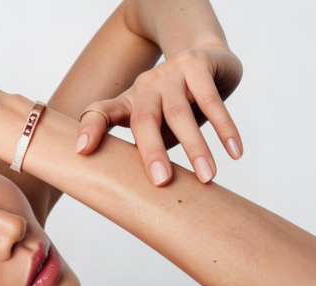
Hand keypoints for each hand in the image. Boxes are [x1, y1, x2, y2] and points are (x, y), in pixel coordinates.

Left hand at [74, 45, 243, 184]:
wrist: (208, 56)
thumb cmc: (176, 102)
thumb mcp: (155, 123)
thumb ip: (145, 152)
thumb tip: (146, 200)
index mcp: (128, 102)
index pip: (100, 113)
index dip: (90, 130)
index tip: (81, 152)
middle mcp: (145, 86)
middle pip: (144, 120)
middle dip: (152, 152)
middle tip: (162, 183)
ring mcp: (170, 72)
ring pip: (181, 113)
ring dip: (196, 147)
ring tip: (208, 177)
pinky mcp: (197, 64)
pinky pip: (212, 101)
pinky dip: (225, 128)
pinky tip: (234, 152)